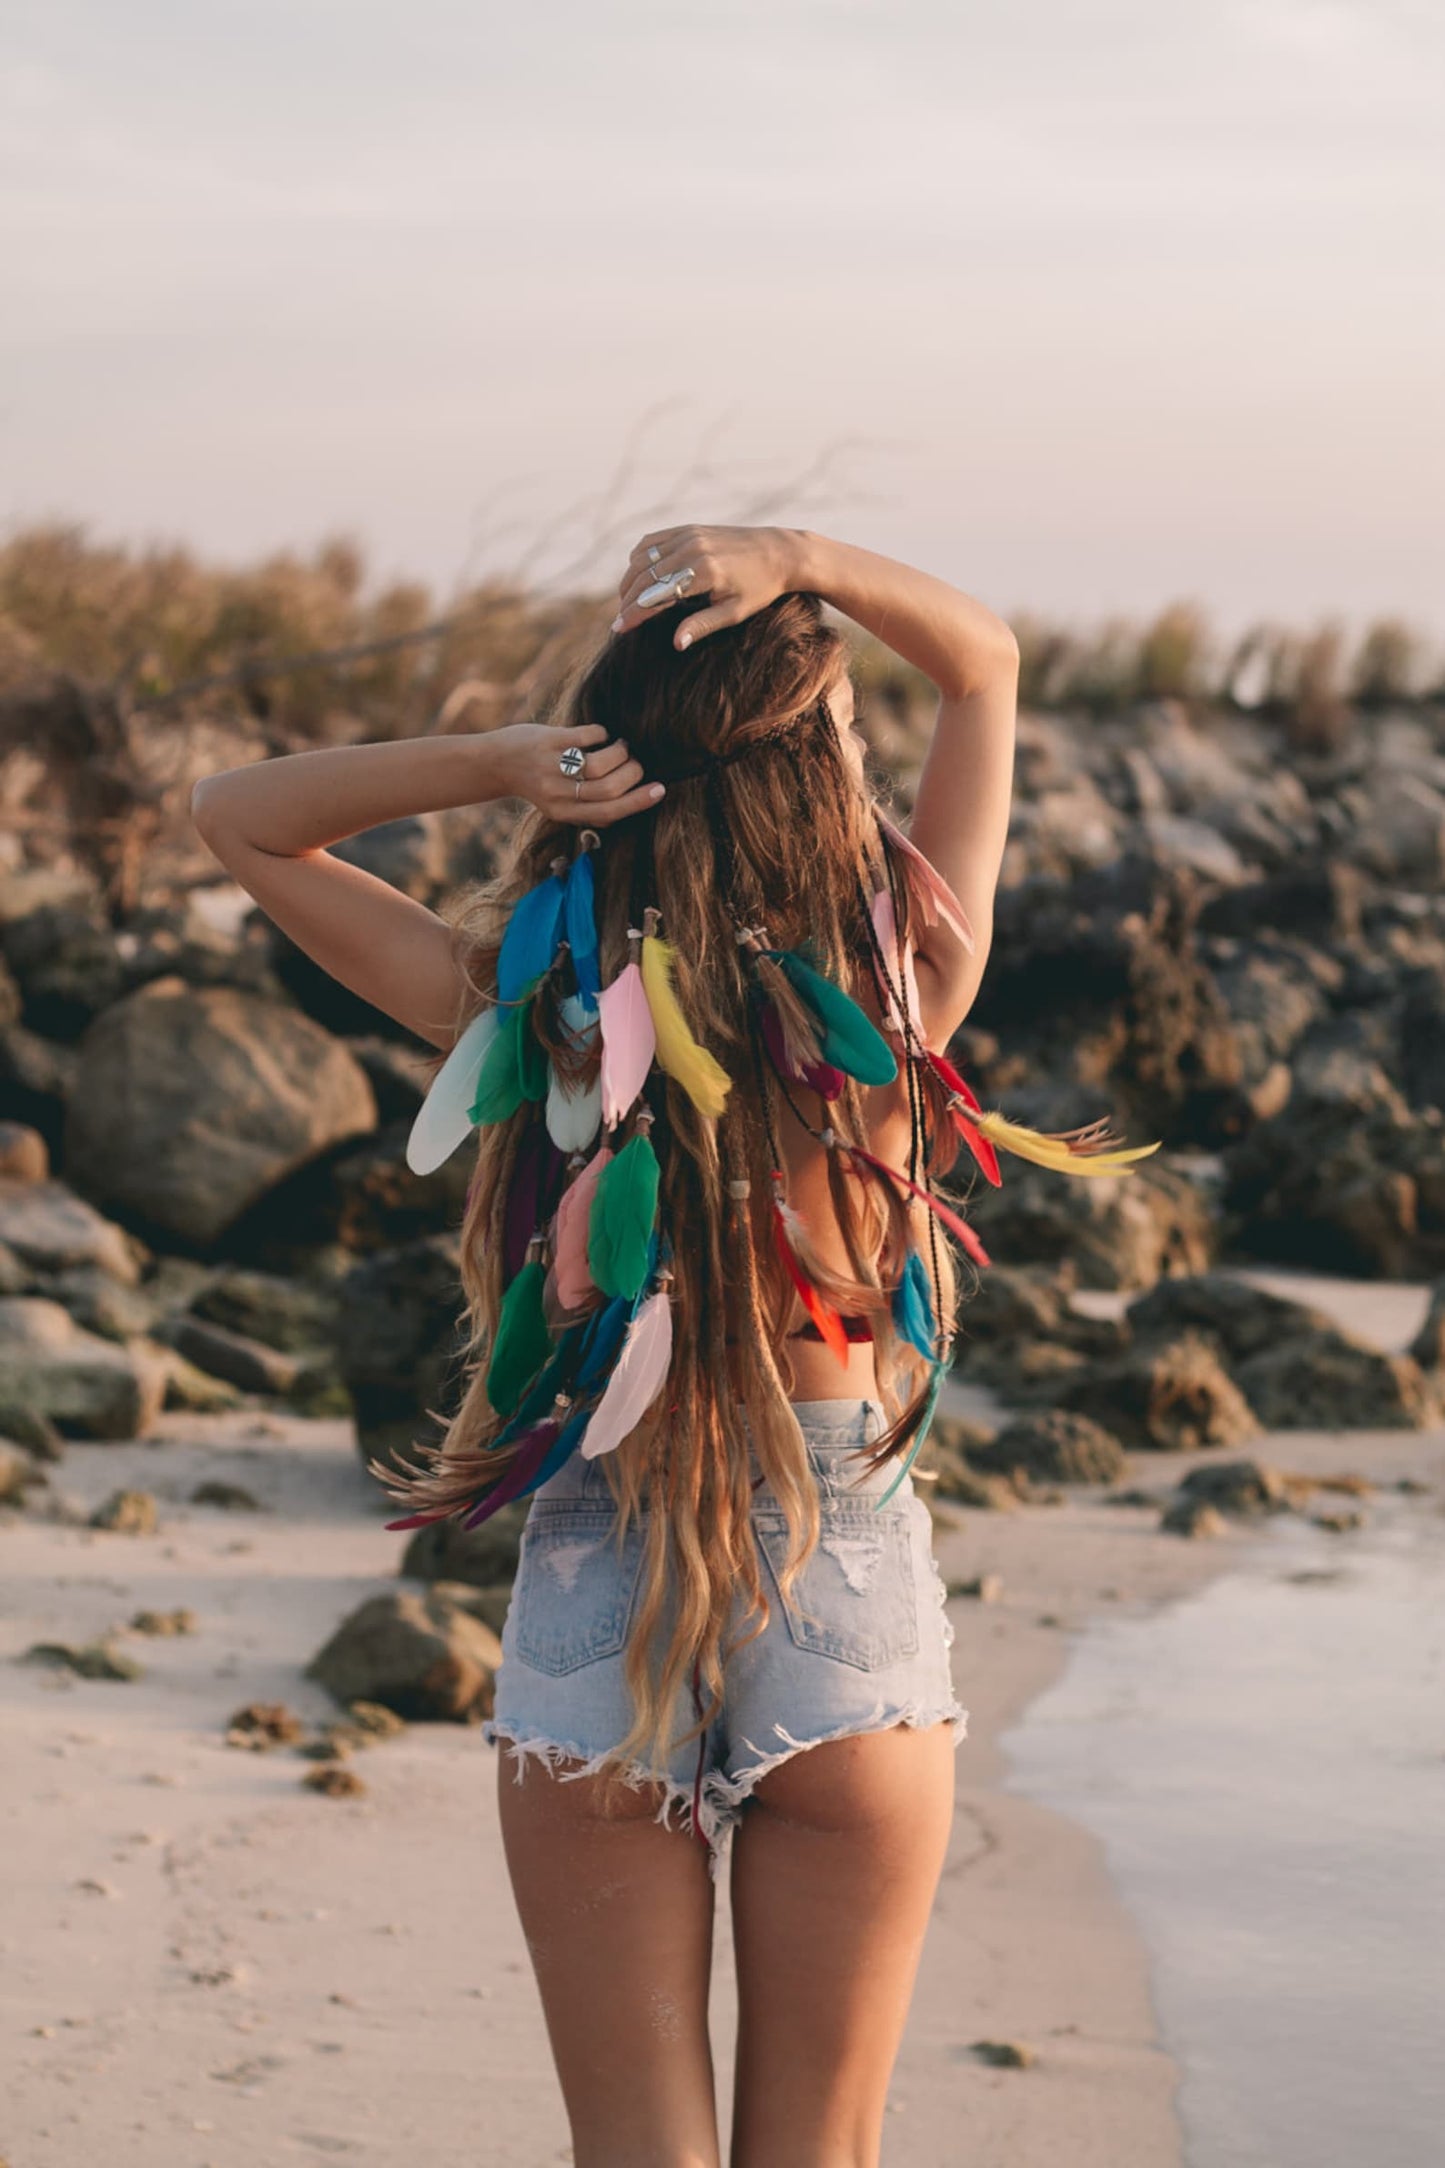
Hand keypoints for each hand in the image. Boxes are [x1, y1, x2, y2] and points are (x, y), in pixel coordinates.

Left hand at [494, 722, 665, 825]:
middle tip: (637, 763)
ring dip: (621, 752)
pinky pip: (588, 736)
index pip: (608, 813)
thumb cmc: (537, 782)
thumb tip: (630, 802)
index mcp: (564, 813)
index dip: (638, 802)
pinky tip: (602, 735)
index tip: (660, 790)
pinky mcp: (550, 741)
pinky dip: (603, 734)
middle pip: (608, 789)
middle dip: (632, 774)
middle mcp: (558, 794)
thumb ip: (587, 808)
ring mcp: (553, 767)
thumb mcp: (559, 804)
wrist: (497, 761)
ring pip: (600, 764)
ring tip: (623, 746)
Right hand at [611, 524, 806, 649]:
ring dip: (629, 579)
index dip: (634, 613)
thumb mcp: (735, 612)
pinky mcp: (690, 528)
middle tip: (619, 620)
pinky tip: (637, 575)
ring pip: (642, 558)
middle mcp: (692, 549)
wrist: (780, 552)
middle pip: (644, 576)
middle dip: (626, 600)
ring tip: (627, 602)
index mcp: (704, 573)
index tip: (619, 628)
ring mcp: (689, 535)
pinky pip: (652, 541)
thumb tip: (676, 643)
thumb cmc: (761, 588)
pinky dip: (639, 558)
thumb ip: (703, 625)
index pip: (656, 595)